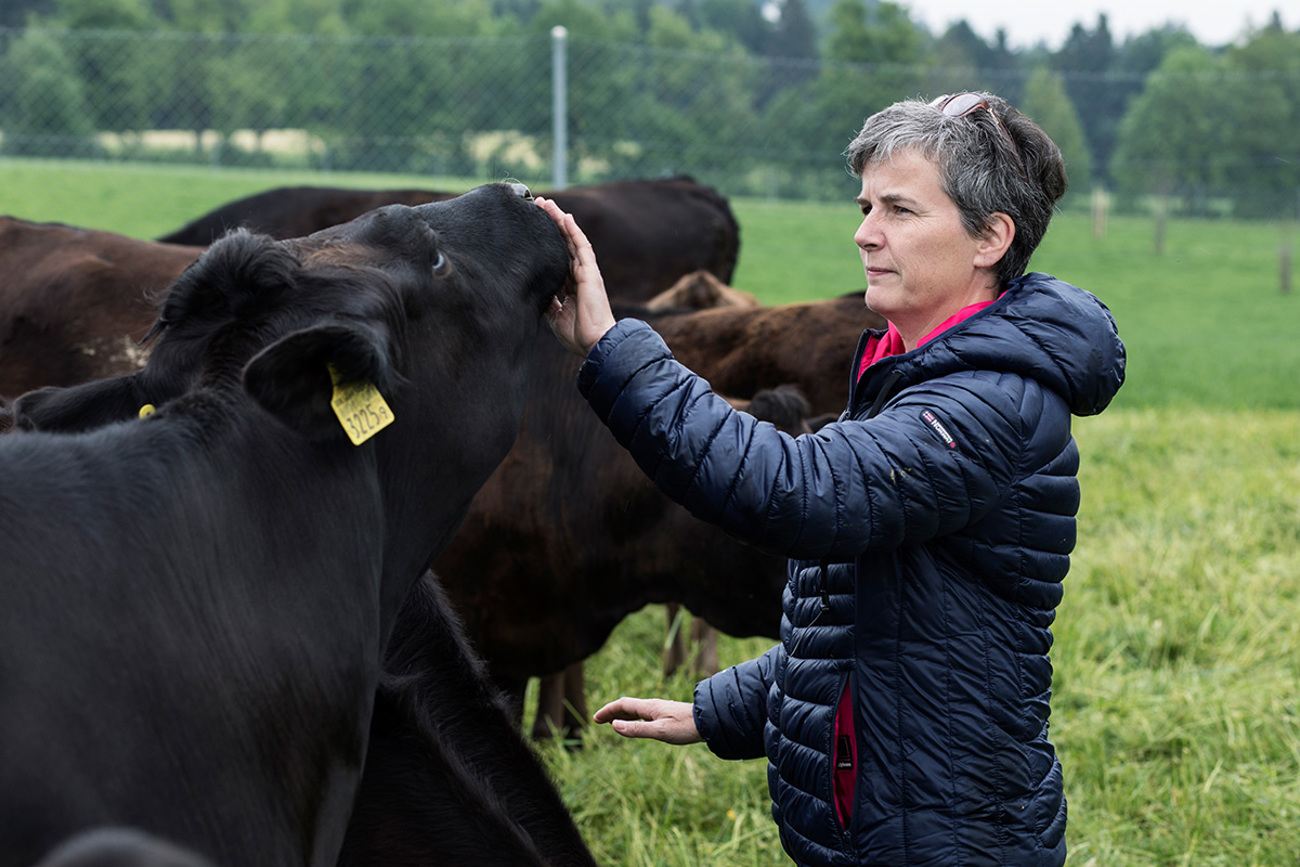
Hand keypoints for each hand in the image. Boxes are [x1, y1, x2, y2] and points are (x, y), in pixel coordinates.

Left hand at [535, 196, 616, 355]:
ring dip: (560, 221)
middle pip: (563, 244)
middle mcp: (579, 276)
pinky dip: (573, 231)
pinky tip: (565, 217)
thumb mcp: (555, 317)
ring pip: (571, 240)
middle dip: (551, 225)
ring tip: (548, 204)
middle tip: (538, 207)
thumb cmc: (579, 335)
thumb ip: (549, 301)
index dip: (547, 243)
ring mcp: (586, 273)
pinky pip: (582, 247)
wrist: (595, 343)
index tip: (533, 230)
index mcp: (572, 287)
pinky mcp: (590, 273)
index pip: (558, 258)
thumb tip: (537, 290)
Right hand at [593, 696, 702, 744]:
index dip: (608, 711)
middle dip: (612, 712)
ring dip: (622, 715)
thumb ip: (637, 729)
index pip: (623, 705)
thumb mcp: (660, 732)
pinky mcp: (667, 715)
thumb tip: (615, 725)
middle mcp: (653, 706)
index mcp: (649, 707)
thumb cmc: (686, 728)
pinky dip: (633, 718)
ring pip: (636, 710)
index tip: (595, 718)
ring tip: (613, 722)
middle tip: (598, 721)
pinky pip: (644, 714)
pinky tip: (636, 724)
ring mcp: (660, 710)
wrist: (709, 722)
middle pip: (627, 706)